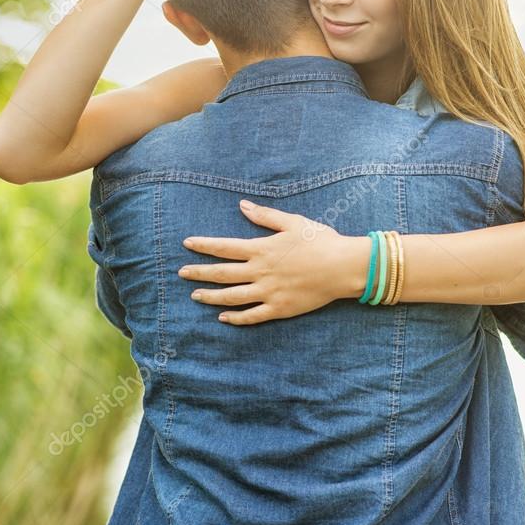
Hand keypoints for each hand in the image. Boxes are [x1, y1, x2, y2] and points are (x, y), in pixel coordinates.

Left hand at [178, 200, 367, 324]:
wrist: (343, 267)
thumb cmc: (320, 240)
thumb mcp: (292, 222)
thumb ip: (265, 216)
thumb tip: (242, 206)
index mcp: (261, 249)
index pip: (224, 247)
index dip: (204, 246)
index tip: (187, 244)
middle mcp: (260, 272)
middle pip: (222, 274)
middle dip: (199, 273)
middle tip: (181, 273)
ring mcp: (269, 292)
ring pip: (232, 297)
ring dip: (211, 297)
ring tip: (195, 296)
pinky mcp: (279, 308)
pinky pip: (252, 316)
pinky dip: (236, 318)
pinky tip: (223, 317)